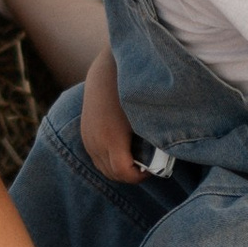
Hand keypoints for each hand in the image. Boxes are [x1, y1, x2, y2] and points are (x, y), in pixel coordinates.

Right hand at [81, 44, 140, 180]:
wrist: (108, 70)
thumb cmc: (133, 92)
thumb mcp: (145, 118)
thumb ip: (152, 141)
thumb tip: (162, 160)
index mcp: (111, 139)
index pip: (123, 173)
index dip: (139, 176)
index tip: (152, 168)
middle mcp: (96, 142)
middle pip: (112, 174)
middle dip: (130, 175)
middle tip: (147, 166)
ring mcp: (88, 138)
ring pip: (102, 168)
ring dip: (119, 169)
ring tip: (136, 159)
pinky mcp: (84, 133)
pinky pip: (96, 158)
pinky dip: (109, 161)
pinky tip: (123, 151)